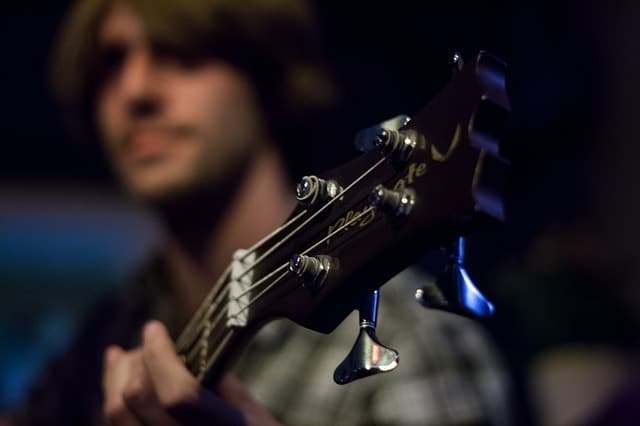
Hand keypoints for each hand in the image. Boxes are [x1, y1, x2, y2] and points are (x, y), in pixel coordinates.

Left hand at [102, 320, 278, 425]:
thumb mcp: (256, 416)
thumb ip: (224, 385)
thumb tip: (187, 355)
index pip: (177, 393)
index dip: (160, 355)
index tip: (154, 329)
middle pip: (137, 401)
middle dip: (135, 361)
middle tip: (146, 343)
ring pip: (116, 418)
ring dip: (115, 379)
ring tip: (123, 357)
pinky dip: (114, 400)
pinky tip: (118, 384)